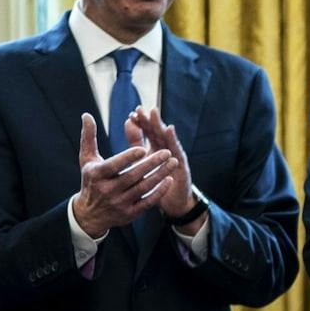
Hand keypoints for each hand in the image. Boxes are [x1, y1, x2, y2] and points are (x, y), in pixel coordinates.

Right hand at [70, 113, 177, 237]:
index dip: (128, 158)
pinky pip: (147, 203)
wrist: (90, 214)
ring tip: (174, 162)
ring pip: (143, 188)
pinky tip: (169, 180)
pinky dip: (159, 192)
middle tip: (167, 152)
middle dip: (151, 164)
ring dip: (160, 175)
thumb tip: (87, 115)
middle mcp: (107, 190)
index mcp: (96, 175)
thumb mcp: (87, 159)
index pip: (113, 166)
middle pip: (132, 176)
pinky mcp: (129, 214)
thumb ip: (89, 137)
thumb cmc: (91, 179)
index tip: (143, 149)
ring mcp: (119, 203)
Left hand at [129, 108, 203, 230]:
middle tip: (143, 109)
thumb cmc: (157, 182)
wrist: (174, 201)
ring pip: (167, 138)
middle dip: (151, 120)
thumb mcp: (144, 161)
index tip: (133, 113)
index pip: (149, 131)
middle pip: (158, 131)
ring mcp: (176, 155)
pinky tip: (169, 129)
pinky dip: (173, 138)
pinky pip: (177, 149)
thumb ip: (136, 141)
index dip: (142, 122)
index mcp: (157, 147)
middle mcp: (167, 149)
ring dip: (161, 125)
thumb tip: (127, 122)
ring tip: (154, 114)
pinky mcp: (182, 164)